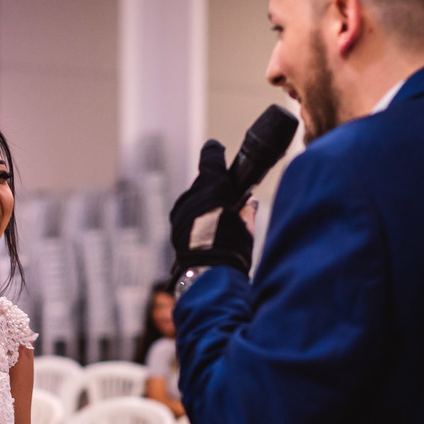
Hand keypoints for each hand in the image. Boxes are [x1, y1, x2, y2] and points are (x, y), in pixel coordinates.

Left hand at [169, 140, 252, 275]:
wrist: (208, 274)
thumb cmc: (232, 250)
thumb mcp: (248, 228)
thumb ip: (247, 211)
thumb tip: (249, 203)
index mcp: (215, 187)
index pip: (211, 156)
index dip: (215, 152)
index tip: (218, 150)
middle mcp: (194, 194)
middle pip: (204, 182)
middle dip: (214, 190)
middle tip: (227, 205)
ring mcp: (182, 209)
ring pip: (194, 198)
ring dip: (204, 205)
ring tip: (217, 225)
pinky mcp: (175, 223)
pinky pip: (186, 213)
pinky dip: (195, 218)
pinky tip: (205, 234)